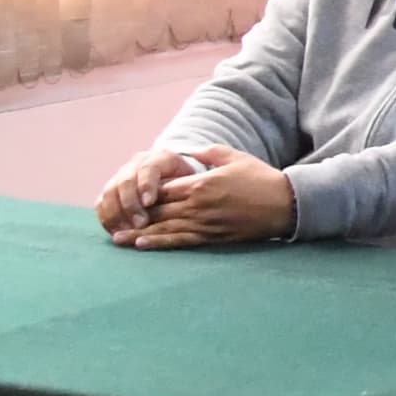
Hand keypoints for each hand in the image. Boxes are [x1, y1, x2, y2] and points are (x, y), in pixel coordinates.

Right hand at [94, 146, 199, 237]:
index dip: (146, 185)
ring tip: (127, 232)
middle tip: (140, 224)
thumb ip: (195, 181)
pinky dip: (107, 219)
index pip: (148, 168)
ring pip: (110, 192)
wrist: (173, 177)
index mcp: (159, 158)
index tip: (150, 203)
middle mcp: (136, 165)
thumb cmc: (190, 182)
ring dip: (116, 214)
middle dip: (131, 205)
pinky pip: (101, 204)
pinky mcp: (110, 192)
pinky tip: (117, 233)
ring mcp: (120, 177)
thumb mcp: (196, 176)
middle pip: (125, 181)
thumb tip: (195, 191)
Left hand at [104, 147, 295, 250]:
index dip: (144, 192)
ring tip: (117, 239)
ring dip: (138, 233)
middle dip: (134, 215)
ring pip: (164, 228)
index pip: (163, 188)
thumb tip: (190, 150)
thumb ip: (208, 153)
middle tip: (111, 221)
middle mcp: (197, 204)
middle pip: (158, 210)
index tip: (129, 195)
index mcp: (200, 183)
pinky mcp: (211, 236)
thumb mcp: (234, 157)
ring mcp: (203, 222)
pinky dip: (159, 243)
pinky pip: (180, 241)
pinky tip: (142, 245)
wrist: (284, 204)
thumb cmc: (260, 178)